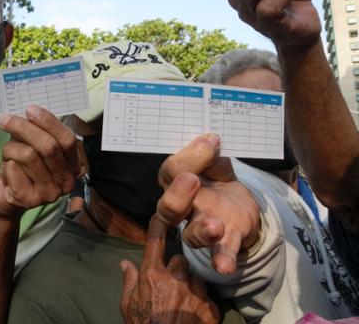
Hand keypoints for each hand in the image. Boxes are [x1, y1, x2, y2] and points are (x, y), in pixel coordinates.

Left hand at [0, 105, 79, 220]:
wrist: (4, 199)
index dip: (49, 122)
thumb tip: (29, 112)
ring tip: (7, 154)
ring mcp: (49, 193)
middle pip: (48, 146)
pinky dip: (5, 165)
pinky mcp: (29, 200)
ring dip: (11, 149)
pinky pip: (14, 170)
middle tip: (6, 119)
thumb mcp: (30, 146)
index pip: (67, 139)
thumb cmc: (20, 169)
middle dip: (24, 128)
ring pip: (28, 155)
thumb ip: (34, 131)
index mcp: (71, 165)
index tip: (30, 109)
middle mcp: (65, 181)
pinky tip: (7, 172)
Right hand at [120, 215, 219, 323]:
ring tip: (185, 303)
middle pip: (180, 261)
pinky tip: (194, 316)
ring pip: (197, 279)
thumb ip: (129, 281)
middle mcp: (175, 278)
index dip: (158, 224)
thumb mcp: (128, 306)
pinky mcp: (210, 308)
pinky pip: (207, 298)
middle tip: (173, 285)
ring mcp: (194, 293)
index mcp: (152, 275)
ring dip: (192, 287)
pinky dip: (202, 305)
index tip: (162, 213)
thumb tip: (125, 263)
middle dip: (178, 270)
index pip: (155, 241)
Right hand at [157, 134, 259, 274]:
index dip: (189, 157)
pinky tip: (225, 267)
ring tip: (216, 226)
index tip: (211, 141)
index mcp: (175, 183)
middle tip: (191, 179)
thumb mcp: (214, 162)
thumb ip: (209, 154)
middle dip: (178, 195)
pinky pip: (220, 252)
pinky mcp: (224, 240)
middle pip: (169, 208)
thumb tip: (210, 140)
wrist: (238, 205)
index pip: (172, 170)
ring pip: (191, 235)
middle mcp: (182, 208)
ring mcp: (201, 226)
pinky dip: (221, 259)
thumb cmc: (215, 179)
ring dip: (202, 231)